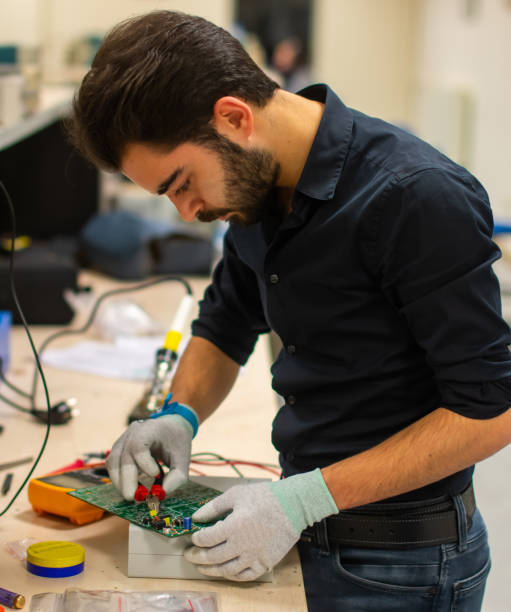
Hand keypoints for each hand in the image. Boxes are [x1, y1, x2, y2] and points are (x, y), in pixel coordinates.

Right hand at [106, 414, 192, 498]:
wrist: (170, 427)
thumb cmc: (176, 441)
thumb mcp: (184, 457)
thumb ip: (177, 476)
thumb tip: (160, 494)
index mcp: (150, 429)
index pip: (138, 444)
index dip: (144, 462)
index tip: (156, 475)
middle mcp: (133, 432)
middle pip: (123, 456)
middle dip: (127, 480)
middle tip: (135, 498)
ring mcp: (123, 440)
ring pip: (113, 463)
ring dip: (120, 483)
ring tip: (134, 496)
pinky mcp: (118, 450)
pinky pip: (113, 466)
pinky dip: (119, 480)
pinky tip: (133, 487)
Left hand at [184, 468, 337, 580]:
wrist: (293, 506)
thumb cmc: (265, 497)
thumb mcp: (236, 494)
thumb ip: (214, 506)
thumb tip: (196, 516)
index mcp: (233, 526)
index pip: (206, 539)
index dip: (196, 539)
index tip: (193, 537)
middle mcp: (242, 545)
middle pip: (212, 557)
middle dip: (197, 557)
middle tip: (189, 555)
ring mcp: (254, 556)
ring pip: (226, 570)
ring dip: (211, 570)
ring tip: (202, 566)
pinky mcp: (265, 563)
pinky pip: (245, 576)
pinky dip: (231, 576)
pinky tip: (225, 571)